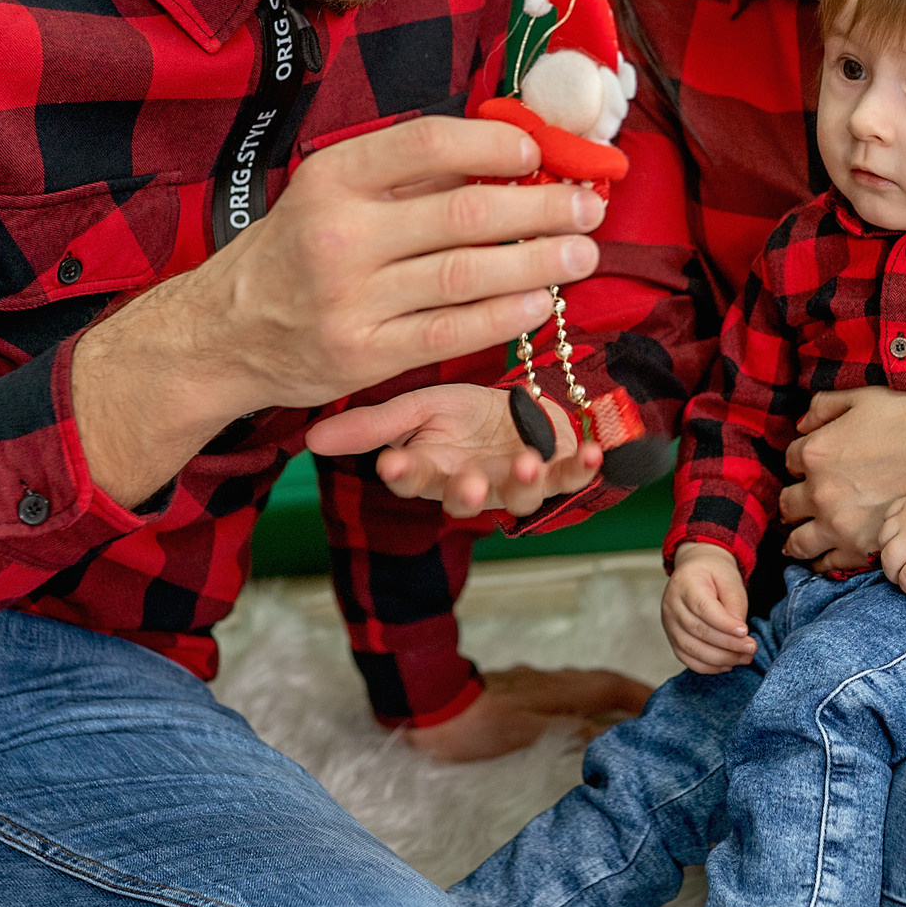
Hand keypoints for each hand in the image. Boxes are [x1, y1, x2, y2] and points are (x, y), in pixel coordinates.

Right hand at [71, 117, 602, 507]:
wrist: (225, 332)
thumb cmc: (297, 252)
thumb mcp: (333, 194)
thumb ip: (410, 175)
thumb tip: (509, 151)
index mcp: (334, 178)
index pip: (428, 143)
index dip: (495, 144)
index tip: (540, 154)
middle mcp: (340, 235)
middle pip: (462, 213)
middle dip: (540, 208)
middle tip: (589, 206)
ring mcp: (350, 299)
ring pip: (465, 275)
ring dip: (537, 261)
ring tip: (583, 252)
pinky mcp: (363, 354)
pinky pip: (450, 332)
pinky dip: (503, 315)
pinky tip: (541, 301)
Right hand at [307, 384, 603, 517]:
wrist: (527, 410)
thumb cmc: (468, 414)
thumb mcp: (419, 408)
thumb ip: (375, 425)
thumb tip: (311, 439)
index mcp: (436, 469)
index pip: (412, 477)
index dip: (404, 474)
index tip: (392, 465)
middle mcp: (475, 484)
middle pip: (465, 498)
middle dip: (465, 493)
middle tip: (465, 485)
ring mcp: (517, 483)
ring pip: (518, 495)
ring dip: (523, 482)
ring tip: (526, 461)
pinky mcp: (558, 473)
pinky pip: (571, 477)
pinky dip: (583, 468)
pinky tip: (594, 452)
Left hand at [399, 665, 654, 761]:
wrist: (426, 708)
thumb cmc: (475, 726)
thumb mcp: (529, 734)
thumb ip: (571, 731)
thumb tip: (611, 734)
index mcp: (558, 689)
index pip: (611, 687)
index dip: (641, 695)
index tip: (666, 705)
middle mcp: (549, 680)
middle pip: (599, 685)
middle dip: (629, 698)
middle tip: (652, 715)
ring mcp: (530, 684)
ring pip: (578, 690)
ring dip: (603, 702)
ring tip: (620, 723)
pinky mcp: (513, 692)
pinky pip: (559, 696)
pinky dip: (578, 707)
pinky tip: (572, 722)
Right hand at [662, 544, 754, 672]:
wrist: (695, 571)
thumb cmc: (715, 574)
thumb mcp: (730, 579)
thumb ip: (735, 603)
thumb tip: (739, 634)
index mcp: (686, 583)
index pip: (703, 608)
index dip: (724, 624)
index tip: (745, 632)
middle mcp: (672, 604)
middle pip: (698, 630)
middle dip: (728, 644)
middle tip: (751, 648)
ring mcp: (669, 623)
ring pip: (691, 648)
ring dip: (720, 658)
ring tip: (744, 658)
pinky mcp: (672, 638)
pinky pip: (687, 658)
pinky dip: (708, 666)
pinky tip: (728, 664)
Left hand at [777, 389, 905, 571]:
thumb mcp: (861, 398)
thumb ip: (823, 407)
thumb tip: (802, 426)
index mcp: (816, 453)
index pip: (791, 461)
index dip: (802, 462)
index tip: (813, 466)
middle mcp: (820, 492)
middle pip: (788, 505)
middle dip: (794, 501)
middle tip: (801, 504)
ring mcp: (839, 525)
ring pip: (798, 542)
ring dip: (796, 538)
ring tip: (798, 538)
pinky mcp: (861, 548)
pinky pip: (827, 563)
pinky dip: (822, 560)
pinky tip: (823, 556)